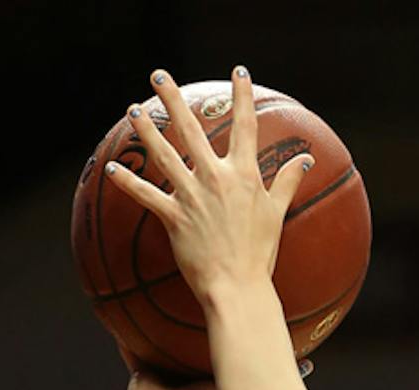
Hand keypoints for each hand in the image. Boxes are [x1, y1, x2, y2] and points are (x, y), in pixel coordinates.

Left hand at [103, 66, 311, 304]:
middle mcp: (216, 179)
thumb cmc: (260, 254)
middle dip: (173, 99)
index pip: (245, 126)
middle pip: (192, 129)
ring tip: (134, 109)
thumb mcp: (277, 214)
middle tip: (159, 76)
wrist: (239, 288)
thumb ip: (287, 182)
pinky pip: (146, 195)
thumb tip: (304, 160)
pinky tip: (113, 168)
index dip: (242, 96)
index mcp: (243, 175)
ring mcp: (193, 196)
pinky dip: (128, 182)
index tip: (238, 72)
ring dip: (146, 130)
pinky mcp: (174, 217)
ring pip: (164, 154)